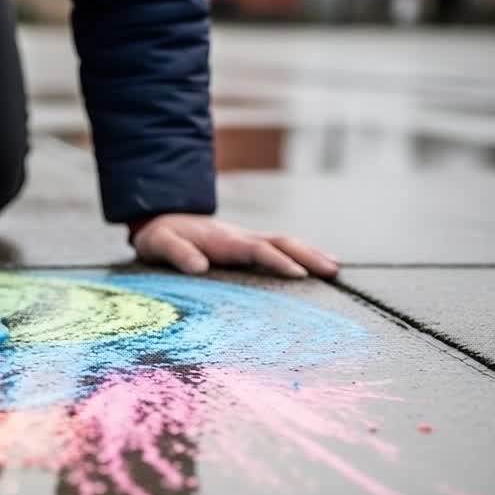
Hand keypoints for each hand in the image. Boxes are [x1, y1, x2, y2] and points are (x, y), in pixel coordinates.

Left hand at [132, 214, 338, 277]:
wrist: (160, 219)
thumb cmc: (160, 236)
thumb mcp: (160, 244)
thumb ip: (178, 254)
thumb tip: (200, 267)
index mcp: (224, 240)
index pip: (257, 249)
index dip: (278, 260)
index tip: (299, 274)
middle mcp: (240, 237)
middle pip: (280, 242)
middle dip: (308, 255)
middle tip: (333, 270)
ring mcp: (245, 239)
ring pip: (284, 242)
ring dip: (309, 252)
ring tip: (335, 267)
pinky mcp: (245, 244)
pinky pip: (277, 248)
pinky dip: (299, 253)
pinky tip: (313, 263)